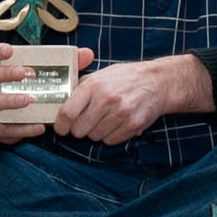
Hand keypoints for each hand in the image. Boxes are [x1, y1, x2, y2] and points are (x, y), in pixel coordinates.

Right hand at [0, 41, 95, 142]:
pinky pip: (3, 128)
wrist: (13, 120)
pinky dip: (22, 129)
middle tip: (25, 73)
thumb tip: (87, 54)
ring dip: (8, 101)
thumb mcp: (45, 76)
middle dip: (5, 74)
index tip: (10, 50)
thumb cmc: (30, 90)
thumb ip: (66, 64)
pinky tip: (39, 127)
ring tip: (29, 100)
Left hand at [52, 54, 212, 145]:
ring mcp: (121, 113)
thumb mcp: (98, 75)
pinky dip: (110, 136)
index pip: (67, 112)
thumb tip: (59, 105)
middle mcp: (106, 99)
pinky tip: (117, 123)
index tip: (60, 129)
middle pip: (79, 130)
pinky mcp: (133, 125)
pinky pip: (110, 141)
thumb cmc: (123, 78)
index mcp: (93, 85)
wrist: (157, 82)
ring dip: (96, 132)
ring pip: (94, 137)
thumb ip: (79, 89)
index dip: (60, 125)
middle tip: (86, 122)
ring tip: (106, 118)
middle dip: (79, 129)